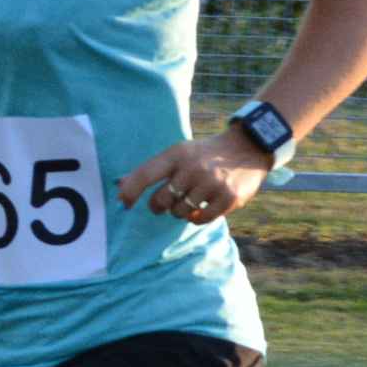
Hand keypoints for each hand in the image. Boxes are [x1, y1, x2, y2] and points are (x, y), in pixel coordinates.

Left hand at [118, 133, 267, 224]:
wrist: (248, 147)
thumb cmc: (204, 154)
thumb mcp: (179, 152)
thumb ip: (151, 169)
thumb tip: (118, 185)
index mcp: (178, 154)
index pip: (145, 175)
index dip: (130, 191)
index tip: (124, 203)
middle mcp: (194, 167)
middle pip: (162, 200)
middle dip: (159, 206)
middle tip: (165, 202)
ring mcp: (212, 183)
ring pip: (180, 212)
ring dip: (180, 211)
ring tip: (189, 200)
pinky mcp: (229, 198)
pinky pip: (200, 219)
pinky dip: (196, 218)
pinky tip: (201, 208)